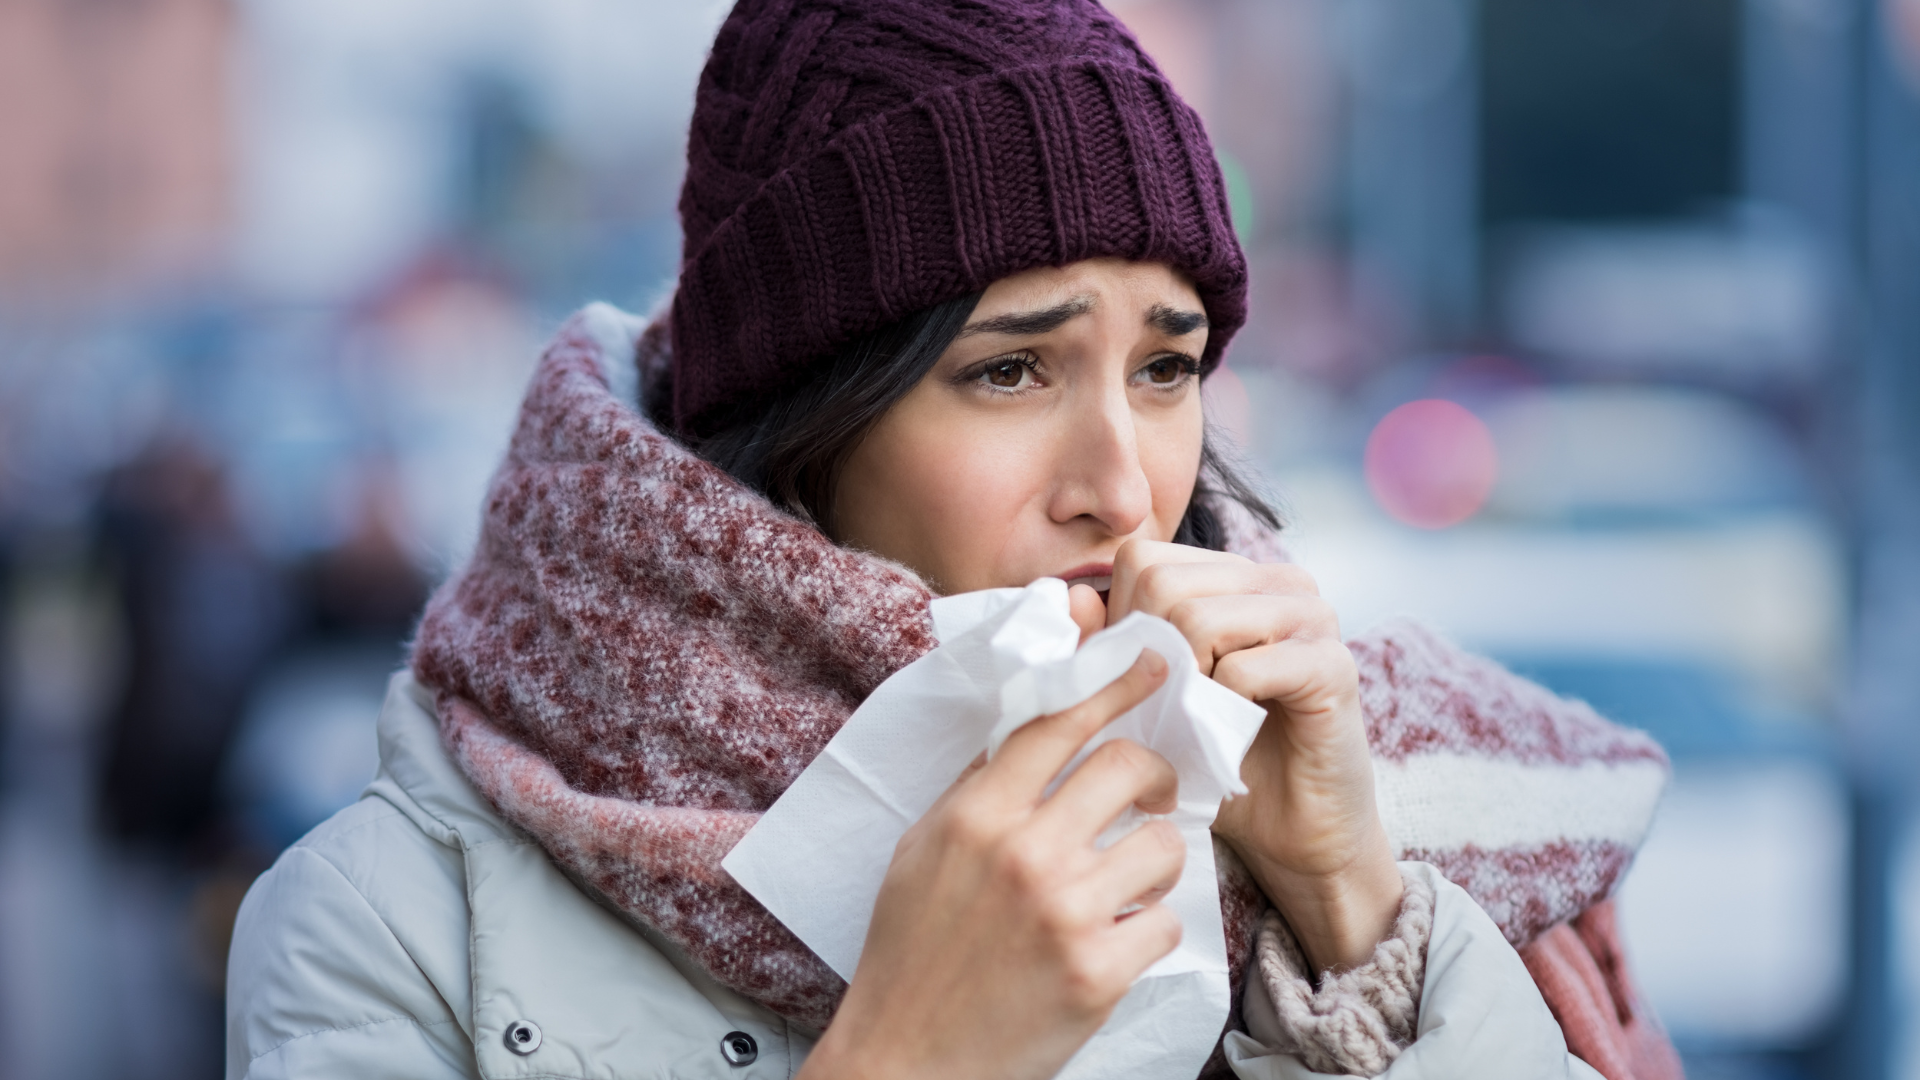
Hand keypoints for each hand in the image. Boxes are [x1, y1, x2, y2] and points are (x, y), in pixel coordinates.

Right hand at [801, 651, 1184, 1079]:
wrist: (907, 1060)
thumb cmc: (910, 954)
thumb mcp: (921, 852)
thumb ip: (977, 790)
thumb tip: (1030, 730)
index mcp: (975, 816)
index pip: (1058, 723)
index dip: (1113, 684)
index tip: (1153, 664)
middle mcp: (1023, 853)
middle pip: (1127, 768)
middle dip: (1155, 777)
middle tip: (1152, 797)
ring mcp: (1065, 912)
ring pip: (1162, 846)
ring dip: (1156, 862)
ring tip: (1129, 885)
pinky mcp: (1098, 973)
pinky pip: (1164, 923)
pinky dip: (1148, 932)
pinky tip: (1116, 944)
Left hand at [1088, 539, 1401, 974]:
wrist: (1295, 832)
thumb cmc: (1217, 759)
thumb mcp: (1147, 698)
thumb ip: (1109, 646)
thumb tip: (1074, 597)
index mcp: (1234, 576)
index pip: (1144, 559)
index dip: (1124, 623)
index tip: (1143, 680)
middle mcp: (1279, 580)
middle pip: (1164, 585)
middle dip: (1149, 657)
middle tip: (1172, 709)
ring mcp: (1312, 615)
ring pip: (1197, 619)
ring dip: (1182, 687)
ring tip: (1199, 720)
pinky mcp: (1334, 664)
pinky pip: (1243, 669)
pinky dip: (1221, 710)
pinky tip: (1234, 732)